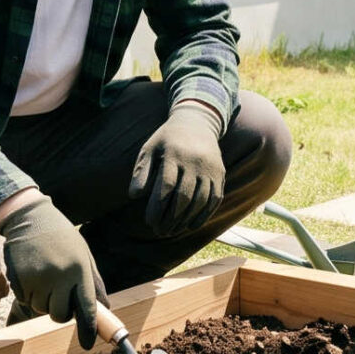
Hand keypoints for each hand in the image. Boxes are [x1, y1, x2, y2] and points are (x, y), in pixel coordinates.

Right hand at [0, 195, 104, 349]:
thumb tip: (105, 307)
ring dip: (42, 299)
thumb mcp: (83, 254)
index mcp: (79, 269)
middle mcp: (59, 276)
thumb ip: (93, 282)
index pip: (87, 306)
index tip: (89, 344)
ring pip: (41, 309)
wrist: (29, 217)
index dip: (89, 328)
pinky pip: (26, 300)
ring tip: (44, 274)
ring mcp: (38, 278)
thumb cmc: (60, 237)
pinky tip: (31, 272)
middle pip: (60, 315)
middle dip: (59, 310)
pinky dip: (29, 293)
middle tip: (57, 292)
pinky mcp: (19, 279)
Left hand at [132, 103, 226, 234]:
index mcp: (174, 153)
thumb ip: (141, 171)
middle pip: (183, 197)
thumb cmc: (167, 140)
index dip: (157, 207)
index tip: (149, 221)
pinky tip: (191, 225)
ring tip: (172, 230)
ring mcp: (210, 169)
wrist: (198, 122)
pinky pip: (214, 199)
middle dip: (170, 218)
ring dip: (185, 220)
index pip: (166, 186)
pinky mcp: (220, 174)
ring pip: (200, 201)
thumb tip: (134, 195)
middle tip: (159, 231)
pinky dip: (203, 215)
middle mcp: (194, 161)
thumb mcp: (150, 148)